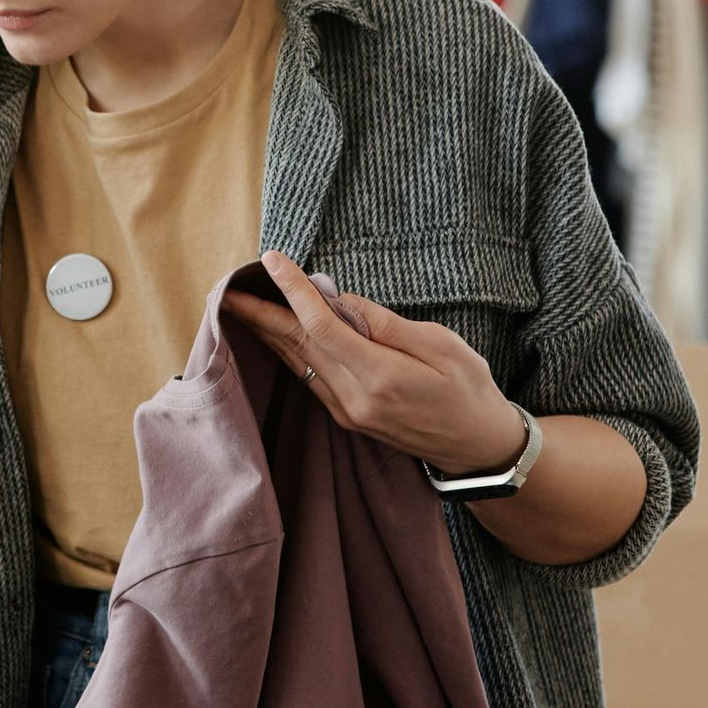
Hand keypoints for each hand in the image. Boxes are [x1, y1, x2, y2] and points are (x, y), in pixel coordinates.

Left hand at [225, 249, 524, 476]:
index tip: (272, 260)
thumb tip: (343, 301)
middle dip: (260, 315)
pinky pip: (309, 377)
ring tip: (241, 306)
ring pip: (297, 364)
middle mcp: (354, 400)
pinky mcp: (348, 417)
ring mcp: (347, 413)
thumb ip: (386, 323)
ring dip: (268, 334)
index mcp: (380, 377)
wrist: (478, 446)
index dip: (293, 290)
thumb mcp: (441, 344)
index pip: (321, 326)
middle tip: (229, 288)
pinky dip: (289, 351)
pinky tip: (277, 333)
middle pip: (297, 347)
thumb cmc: (469, 389)